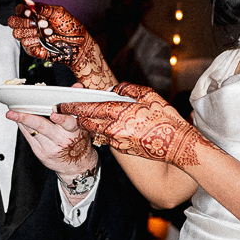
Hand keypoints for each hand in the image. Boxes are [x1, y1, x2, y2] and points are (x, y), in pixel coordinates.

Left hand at [5, 107, 97, 176]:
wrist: (77, 166)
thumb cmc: (79, 141)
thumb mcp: (82, 123)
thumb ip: (76, 103)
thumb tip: (77, 86)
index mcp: (74, 130)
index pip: (69, 123)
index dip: (61, 118)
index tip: (54, 113)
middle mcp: (62, 139)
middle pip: (43, 127)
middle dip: (27, 118)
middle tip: (13, 113)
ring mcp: (50, 147)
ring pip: (32, 131)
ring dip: (21, 121)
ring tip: (12, 114)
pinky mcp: (41, 153)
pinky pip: (29, 138)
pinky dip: (23, 128)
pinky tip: (18, 121)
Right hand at [8, 2, 114, 88]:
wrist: (79, 44)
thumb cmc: (71, 27)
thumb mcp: (58, 12)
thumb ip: (42, 7)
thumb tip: (27, 1)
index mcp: (35, 15)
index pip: (18, 10)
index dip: (22, 11)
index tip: (31, 13)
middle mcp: (31, 26)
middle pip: (13, 22)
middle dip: (25, 22)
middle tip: (39, 23)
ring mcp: (31, 38)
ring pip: (17, 33)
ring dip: (32, 31)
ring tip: (46, 31)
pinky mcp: (33, 50)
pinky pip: (25, 44)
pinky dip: (35, 41)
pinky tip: (44, 40)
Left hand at [58, 83, 205, 169]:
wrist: (178, 146)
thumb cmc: (167, 119)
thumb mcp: (150, 96)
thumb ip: (129, 89)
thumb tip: (116, 89)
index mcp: (121, 112)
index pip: (89, 109)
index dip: (72, 107)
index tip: (61, 105)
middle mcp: (116, 128)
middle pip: (86, 123)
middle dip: (76, 117)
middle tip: (69, 112)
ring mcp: (118, 141)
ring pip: (95, 132)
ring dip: (90, 125)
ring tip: (88, 118)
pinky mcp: (122, 150)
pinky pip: (106, 139)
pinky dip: (103, 132)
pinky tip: (110, 127)